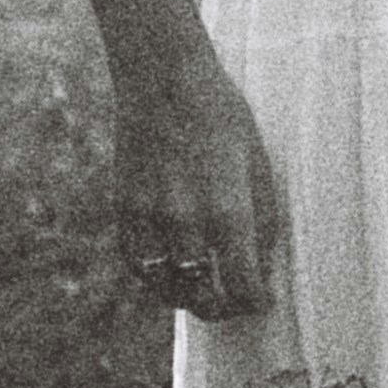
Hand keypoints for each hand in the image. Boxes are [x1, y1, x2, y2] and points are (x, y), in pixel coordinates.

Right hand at [111, 53, 287, 321]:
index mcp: (227, 210)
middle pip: (201, 296)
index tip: (263, 303)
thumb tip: (260, 265)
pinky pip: (136, 264)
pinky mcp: (123, 211)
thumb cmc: (222, 116)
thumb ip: (261, 218)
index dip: (255, 302)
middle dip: (222, 307)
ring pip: (164, 288)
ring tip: (203, 292)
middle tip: (234, 303)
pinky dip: (154, 276)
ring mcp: (149, 220)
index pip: (241, 283)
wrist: (164, 81)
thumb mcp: (257, 163)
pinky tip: (170, 271)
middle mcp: (185, 223)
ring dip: (186, 297)